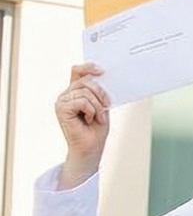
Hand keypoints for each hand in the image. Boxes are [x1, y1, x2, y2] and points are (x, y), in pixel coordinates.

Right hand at [55, 65, 110, 187]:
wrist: (92, 148)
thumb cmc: (97, 128)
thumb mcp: (102, 105)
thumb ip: (99, 92)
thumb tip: (103, 76)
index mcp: (75, 91)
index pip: (77, 71)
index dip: (88, 67)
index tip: (101, 70)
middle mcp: (66, 94)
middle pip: (86, 81)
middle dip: (101, 93)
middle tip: (107, 106)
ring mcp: (62, 102)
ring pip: (85, 92)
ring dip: (98, 106)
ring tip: (99, 117)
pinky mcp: (61, 109)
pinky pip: (82, 102)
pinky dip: (92, 111)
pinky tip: (90, 120)